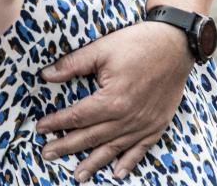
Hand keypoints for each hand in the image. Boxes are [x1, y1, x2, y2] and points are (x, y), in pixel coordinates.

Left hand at [36, 21, 193, 180]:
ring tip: (77, 176)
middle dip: (67, 147)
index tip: (40, 128)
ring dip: (93, 163)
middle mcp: (127, 118)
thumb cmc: (138, 44)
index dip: (57, 123)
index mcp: (112, 100)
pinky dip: (128, 162)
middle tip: (47, 154)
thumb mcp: (101, 49)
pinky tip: (117, 173)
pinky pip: (141, 149)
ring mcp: (144, 124)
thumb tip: (46, 75)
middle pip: (91, 137)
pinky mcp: (157, 124)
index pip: (77, 116)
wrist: (176, 45)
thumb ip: (72, 64)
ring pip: (113, 148)